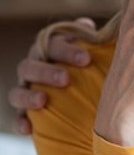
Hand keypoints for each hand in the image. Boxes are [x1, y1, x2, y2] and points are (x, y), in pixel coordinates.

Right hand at [8, 18, 95, 134]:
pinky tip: (28, 128)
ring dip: (28, 95)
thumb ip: (93, 39)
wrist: (87, 96)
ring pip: (17, 90)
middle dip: (46, 71)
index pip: (50, 44)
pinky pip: (17, 118)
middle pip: (30, 65)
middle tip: (65, 79)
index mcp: (50, 50)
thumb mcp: (95, 52)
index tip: (86, 59)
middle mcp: (34, 68)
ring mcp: (27, 90)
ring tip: (42, 100)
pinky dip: (20, 122)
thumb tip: (90, 25)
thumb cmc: (91, 68)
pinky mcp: (25, 113)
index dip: (66, 50)